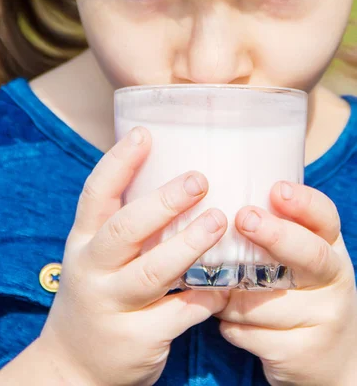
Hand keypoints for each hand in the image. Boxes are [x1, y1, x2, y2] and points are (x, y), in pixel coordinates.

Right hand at [38, 127, 228, 385]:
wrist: (73, 368)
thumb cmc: (98, 293)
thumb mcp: (96, 256)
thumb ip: (126, 223)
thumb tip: (176, 176)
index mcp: (82, 242)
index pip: (95, 194)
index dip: (118, 162)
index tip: (145, 133)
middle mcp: (92, 271)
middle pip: (124, 230)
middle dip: (162, 202)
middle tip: (200, 179)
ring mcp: (111, 307)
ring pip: (152, 272)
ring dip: (189, 245)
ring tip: (220, 221)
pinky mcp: (136, 340)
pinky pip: (180, 313)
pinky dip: (207, 295)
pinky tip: (228, 282)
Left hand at [214, 182, 356, 385]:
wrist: (328, 360)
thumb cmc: (298, 294)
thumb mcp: (298, 260)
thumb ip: (273, 233)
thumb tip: (215, 204)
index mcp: (330, 247)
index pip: (325, 217)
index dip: (303, 202)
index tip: (277, 189)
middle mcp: (334, 279)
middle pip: (309, 254)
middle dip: (275, 235)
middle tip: (245, 218)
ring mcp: (324, 318)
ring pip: (263, 300)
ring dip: (231, 296)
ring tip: (220, 290)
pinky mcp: (304, 352)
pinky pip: (251, 333)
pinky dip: (231, 326)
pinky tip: (230, 321)